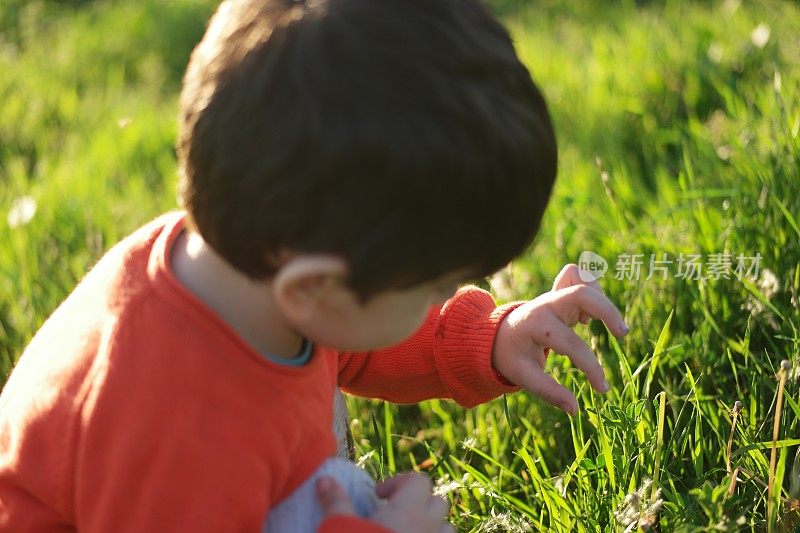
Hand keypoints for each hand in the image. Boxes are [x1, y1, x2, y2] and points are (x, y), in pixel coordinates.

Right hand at [318, 473, 453, 532]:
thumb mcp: (340, 529)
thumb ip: (335, 502)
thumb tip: (324, 479)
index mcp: (408, 511)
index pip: (418, 481)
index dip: (399, 482)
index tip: (378, 496)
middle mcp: (428, 527)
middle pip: (437, 502)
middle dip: (419, 503)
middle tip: (394, 515)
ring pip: (445, 528)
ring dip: (431, 526)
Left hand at [492, 264, 627, 414]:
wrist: (496, 335)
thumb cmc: (510, 356)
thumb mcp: (522, 376)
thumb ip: (548, 392)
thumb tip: (575, 410)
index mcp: (535, 326)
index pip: (571, 344)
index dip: (591, 367)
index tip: (602, 388)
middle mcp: (545, 305)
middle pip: (581, 293)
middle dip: (607, 310)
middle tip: (622, 334)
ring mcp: (552, 295)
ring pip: (582, 280)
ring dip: (599, 298)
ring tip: (600, 324)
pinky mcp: (558, 292)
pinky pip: (578, 277)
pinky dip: (591, 290)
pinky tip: (586, 314)